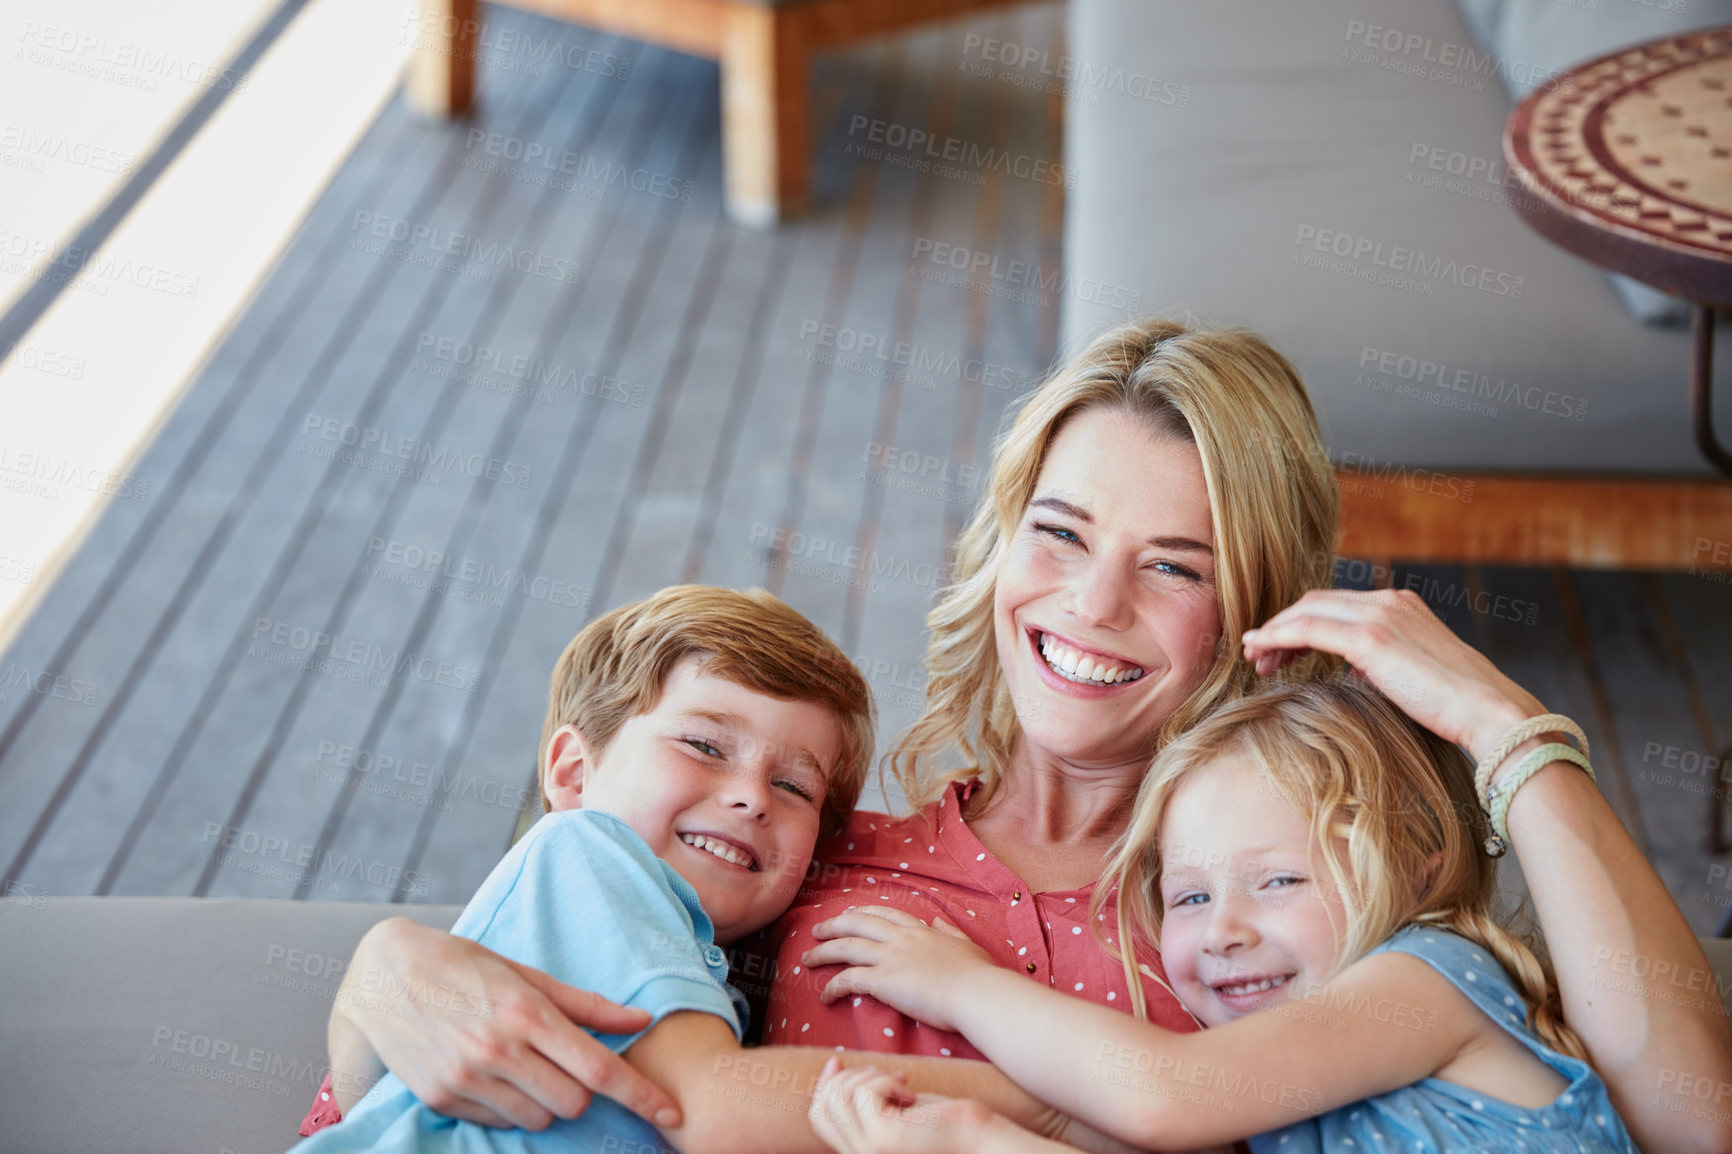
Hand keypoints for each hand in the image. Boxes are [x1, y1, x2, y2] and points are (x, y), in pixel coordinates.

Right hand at [335, 918, 680, 1129]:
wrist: (383, 973)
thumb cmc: (463, 965)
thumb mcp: (526, 973)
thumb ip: (586, 1004)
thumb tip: (641, 1020)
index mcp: (526, 1012)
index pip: (599, 1068)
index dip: (641, 1095)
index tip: (671, 1112)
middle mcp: (497, 1049)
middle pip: (574, 1102)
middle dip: (583, 1091)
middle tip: (565, 1063)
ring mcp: (466, 1078)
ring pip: (538, 1118)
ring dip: (546, 1100)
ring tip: (525, 1065)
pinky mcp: (441, 1097)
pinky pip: (498, 1121)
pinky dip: (509, 1106)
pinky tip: (493, 1074)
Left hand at [802, 907, 991, 1030]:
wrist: (975, 993)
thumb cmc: (978, 976)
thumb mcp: (967, 944)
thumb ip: (949, 932)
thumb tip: (938, 921)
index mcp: (920, 930)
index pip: (886, 914)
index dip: (863, 914)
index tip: (850, 915)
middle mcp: (901, 938)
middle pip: (857, 923)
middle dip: (833, 925)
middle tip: (816, 931)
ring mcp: (890, 957)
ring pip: (846, 947)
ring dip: (823, 952)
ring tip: (807, 959)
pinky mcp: (883, 981)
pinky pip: (848, 979)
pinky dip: (832, 985)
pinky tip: (825, 995)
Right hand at [809, 1057, 991, 1153]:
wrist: (979, 1140)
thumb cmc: (942, 1123)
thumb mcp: (893, 1109)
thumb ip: (862, 1098)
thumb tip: (832, 1065)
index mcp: (858, 1152)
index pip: (819, 1119)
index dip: (823, 1086)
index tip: (837, 1061)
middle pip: (824, 1106)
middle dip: (850, 1077)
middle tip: (889, 1077)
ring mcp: (869, 1152)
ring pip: (840, 1097)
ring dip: (871, 1077)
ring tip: (902, 1085)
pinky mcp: (884, 1139)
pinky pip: (864, 1095)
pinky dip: (886, 1081)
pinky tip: (910, 1093)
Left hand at [1241, 588, 1541, 759]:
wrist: (1490, 711)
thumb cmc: (1456, 705)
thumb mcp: (1413, 674)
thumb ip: (1382, 663)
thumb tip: (1356, 670)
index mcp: (1401, 605)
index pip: (1335, 604)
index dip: (1300, 622)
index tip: (1279, 649)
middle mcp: (1389, 601)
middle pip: (1315, 601)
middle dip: (1281, 625)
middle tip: (1258, 654)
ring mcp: (1381, 615)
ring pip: (1307, 611)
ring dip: (1275, 632)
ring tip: (1255, 658)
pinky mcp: (1371, 638)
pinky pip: (1309, 628)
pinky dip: (1279, 637)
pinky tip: (1263, 652)